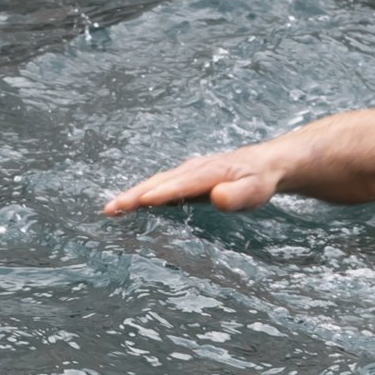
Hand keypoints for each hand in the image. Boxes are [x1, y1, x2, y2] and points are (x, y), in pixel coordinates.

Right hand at [105, 144, 286, 214]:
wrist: (263, 165)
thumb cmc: (258, 181)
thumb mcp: (256, 189)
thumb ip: (237, 194)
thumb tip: (217, 196)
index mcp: (209, 172)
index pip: (183, 184)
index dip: (165, 192)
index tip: (144, 201)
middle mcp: (192, 169)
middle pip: (159, 182)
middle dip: (135, 195)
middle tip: (111, 209)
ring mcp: (185, 172)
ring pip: (155, 183)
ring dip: (132, 195)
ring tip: (111, 210)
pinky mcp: (183, 178)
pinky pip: (159, 185)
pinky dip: (141, 194)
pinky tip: (128, 205)